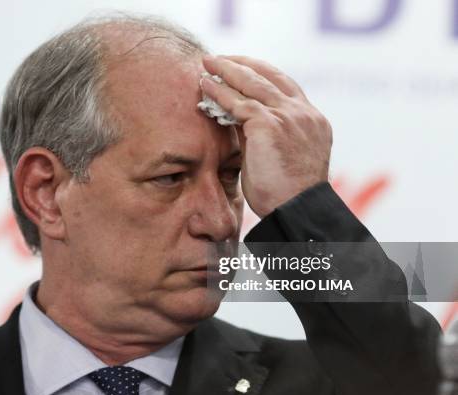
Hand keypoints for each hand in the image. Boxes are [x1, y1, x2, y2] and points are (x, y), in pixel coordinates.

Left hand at [201, 55, 331, 217]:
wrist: (295, 211)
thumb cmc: (285, 195)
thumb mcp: (280, 156)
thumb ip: (264, 133)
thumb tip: (237, 117)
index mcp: (312, 121)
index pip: (285, 86)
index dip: (261, 74)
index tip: (242, 68)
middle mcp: (304, 113)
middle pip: (270, 76)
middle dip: (242, 64)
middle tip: (220, 59)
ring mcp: (290, 116)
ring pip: (254, 83)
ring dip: (228, 70)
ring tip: (208, 63)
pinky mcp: (270, 124)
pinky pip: (239, 102)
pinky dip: (220, 93)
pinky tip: (206, 86)